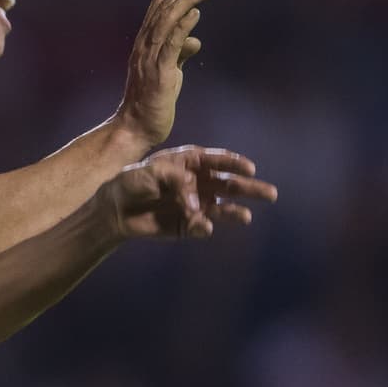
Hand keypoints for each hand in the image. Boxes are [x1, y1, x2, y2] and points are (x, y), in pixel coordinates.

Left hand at [102, 145, 277, 239]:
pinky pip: (203, 226)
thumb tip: (197, 205)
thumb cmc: (132, 183)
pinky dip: (205, 226)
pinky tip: (204, 226)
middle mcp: (198, 182)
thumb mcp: (150, 172)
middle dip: (250, 188)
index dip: (235, 163)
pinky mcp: (189, 224)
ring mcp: (196, 204)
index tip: (250, 169)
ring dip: (235, 212)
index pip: (217, 160)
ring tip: (245, 217)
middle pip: (230, 184)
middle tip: (271, 194)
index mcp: (189, 162)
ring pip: (223, 208)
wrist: (116, 209)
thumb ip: (177, 181)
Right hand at [114, 0, 219, 147]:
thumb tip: (195, 40)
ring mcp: (149, 57)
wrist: (136, 126)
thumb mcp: (169, 72)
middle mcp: (144, 45)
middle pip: (163, 6)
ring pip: (166, 18)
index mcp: (145, 43)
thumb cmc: (152, 101)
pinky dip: (182, 25)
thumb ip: (179, 54)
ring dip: (189, 0)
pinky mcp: (159, 71)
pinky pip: (170, 42)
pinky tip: (196, 14)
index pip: (157, 6)